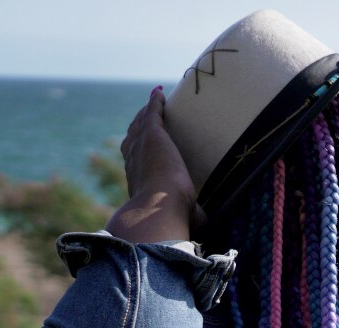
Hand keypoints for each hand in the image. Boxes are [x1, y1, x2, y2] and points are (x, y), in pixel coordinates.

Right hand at [106, 87, 205, 242]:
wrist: (158, 207)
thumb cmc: (170, 216)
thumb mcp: (183, 215)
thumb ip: (193, 215)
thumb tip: (205, 223)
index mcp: (138, 180)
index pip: (135, 160)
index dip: (139, 150)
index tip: (145, 146)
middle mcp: (133, 162)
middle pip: (133, 138)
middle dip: (138, 127)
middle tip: (149, 117)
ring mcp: (140, 146)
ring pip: (140, 124)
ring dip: (147, 112)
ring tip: (156, 103)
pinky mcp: (151, 134)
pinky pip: (151, 113)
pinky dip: (155, 103)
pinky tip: (160, 93)